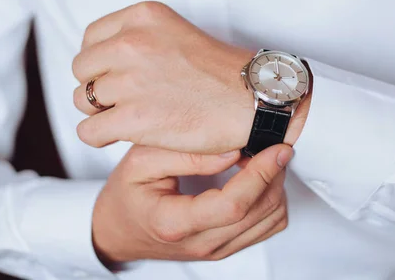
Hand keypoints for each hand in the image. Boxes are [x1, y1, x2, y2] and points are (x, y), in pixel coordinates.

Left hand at [72, 1, 309, 153]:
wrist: (255, 100)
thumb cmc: (222, 72)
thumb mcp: (177, 32)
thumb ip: (139, 40)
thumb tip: (102, 67)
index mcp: (143, 16)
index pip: (91, 39)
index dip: (101, 63)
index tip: (117, 76)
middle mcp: (132, 43)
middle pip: (82, 70)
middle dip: (99, 87)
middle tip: (125, 99)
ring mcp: (131, 81)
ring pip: (82, 100)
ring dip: (101, 113)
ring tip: (129, 117)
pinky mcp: (134, 119)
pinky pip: (88, 131)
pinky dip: (100, 137)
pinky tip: (121, 135)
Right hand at [92, 144, 291, 262]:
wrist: (119, 230)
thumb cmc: (127, 193)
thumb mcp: (141, 161)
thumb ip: (187, 155)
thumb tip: (233, 152)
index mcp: (175, 222)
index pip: (233, 205)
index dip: (261, 174)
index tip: (275, 148)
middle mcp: (201, 243)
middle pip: (259, 212)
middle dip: (274, 173)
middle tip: (271, 144)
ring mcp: (216, 250)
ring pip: (270, 220)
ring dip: (275, 186)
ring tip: (261, 159)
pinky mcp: (227, 248)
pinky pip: (267, 227)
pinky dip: (271, 200)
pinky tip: (257, 179)